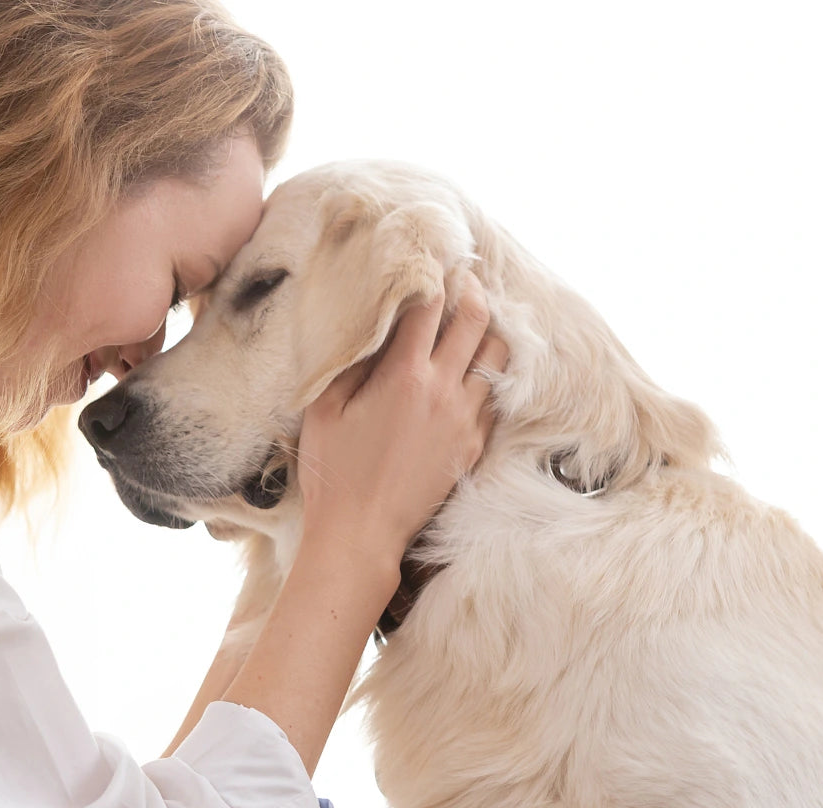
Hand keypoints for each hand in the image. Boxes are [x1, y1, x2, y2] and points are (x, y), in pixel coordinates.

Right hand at [296, 270, 507, 593]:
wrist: (362, 533)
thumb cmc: (333, 471)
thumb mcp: (324, 408)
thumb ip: (350, 361)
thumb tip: (370, 325)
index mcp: (404, 376)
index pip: (429, 307)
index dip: (432, 276)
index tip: (430, 259)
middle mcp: (444, 392)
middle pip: (475, 321)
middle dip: (470, 291)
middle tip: (462, 277)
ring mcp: (465, 420)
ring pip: (497, 357)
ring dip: (488, 331)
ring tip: (475, 319)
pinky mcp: (473, 447)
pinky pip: (494, 397)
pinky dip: (489, 374)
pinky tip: (475, 370)